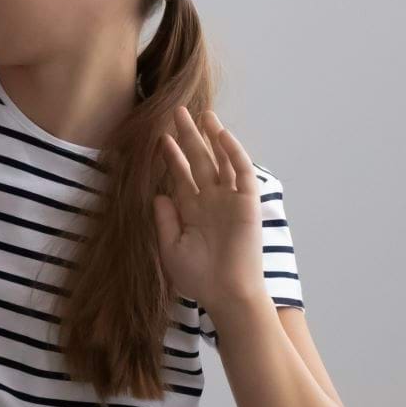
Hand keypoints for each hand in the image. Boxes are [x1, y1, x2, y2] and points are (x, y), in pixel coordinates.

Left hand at [153, 107, 267, 317]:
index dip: (171, 156)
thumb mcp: (170, 247)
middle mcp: (211, 200)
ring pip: (221, 160)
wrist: (226, 293)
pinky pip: (242, 172)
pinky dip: (234, 153)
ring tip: (202, 114)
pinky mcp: (248, 202)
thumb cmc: (198, 278)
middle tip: (177, 112)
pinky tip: (221, 135)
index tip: (160, 137)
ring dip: (212, 137)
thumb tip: (158, 193)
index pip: (180, 176)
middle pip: (198, 160)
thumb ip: (164, 219)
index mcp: (192, 211)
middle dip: (188, 137)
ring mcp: (230, 200)